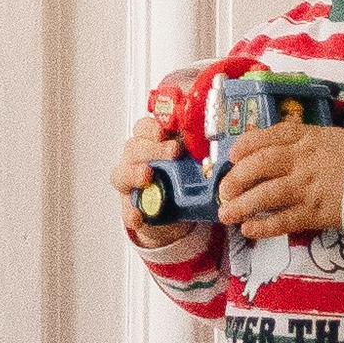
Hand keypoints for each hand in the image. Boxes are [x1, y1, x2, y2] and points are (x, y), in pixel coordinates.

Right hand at [112, 73, 198, 236]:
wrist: (176, 208)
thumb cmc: (181, 172)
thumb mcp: (190, 154)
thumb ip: (197, 143)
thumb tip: (221, 131)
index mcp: (151, 141)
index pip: (145, 127)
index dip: (154, 127)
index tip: (165, 131)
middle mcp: (136, 157)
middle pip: (135, 147)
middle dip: (153, 148)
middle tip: (173, 151)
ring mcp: (130, 182)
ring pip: (122, 173)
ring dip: (134, 173)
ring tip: (147, 175)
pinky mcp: (131, 206)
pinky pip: (127, 209)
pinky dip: (131, 212)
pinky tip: (138, 215)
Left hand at [217, 119, 343, 242]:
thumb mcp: (331, 137)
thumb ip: (304, 143)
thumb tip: (274, 153)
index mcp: (307, 137)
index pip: (265, 138)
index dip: (243, 148)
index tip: (232, 157)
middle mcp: (302, 160)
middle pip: (258, 165)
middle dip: (234, 179)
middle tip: (223, 191)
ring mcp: (308, 187)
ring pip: (265, 195)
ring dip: (240, 205)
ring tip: (225, 215)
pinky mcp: (316, 213)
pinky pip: (282, 221)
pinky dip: (263, 226)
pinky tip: (249, 230)